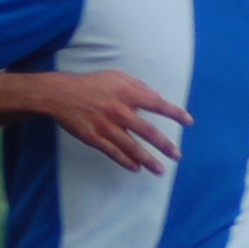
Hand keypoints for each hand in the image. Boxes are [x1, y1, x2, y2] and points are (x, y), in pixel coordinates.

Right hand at [40, 69, 190, 172]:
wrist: (60, 94)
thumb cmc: (90, 84)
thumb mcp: (116, 76)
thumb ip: (138, 86)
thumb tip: (157, 97)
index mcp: (127, 94)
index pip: (157, 104)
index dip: (174, 113)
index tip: (188, 121)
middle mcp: (120, 111)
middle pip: (148, 132)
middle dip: (165, 145)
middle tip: (177, 155)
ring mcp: (107, 127)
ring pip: (132, 148)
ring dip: (148, 160)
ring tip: (161, 170)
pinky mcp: (94, 138)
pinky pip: (114, 153)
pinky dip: (126, 162)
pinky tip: (137, 168)